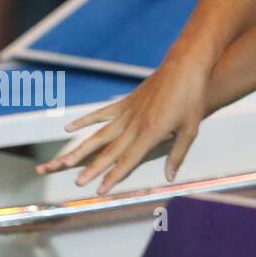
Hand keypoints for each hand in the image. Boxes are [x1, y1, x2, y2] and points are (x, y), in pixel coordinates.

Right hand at [37, 55, 211, 194]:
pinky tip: (68, 129)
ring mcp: (127, 112)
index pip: (129, 160)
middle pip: (110, 151)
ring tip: (64, 163)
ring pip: (100, 135)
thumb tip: (170, 177)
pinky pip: (101, 113)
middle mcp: (134, 124)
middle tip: (77, 183)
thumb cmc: (191, 97)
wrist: (185, 66)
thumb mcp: (191, 128)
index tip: (100, 190)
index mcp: (151, 132)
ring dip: (82, 150)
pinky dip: (85, 121)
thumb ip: (178, 154)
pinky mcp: (125, 101)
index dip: (114, 176)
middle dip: (93, 169)